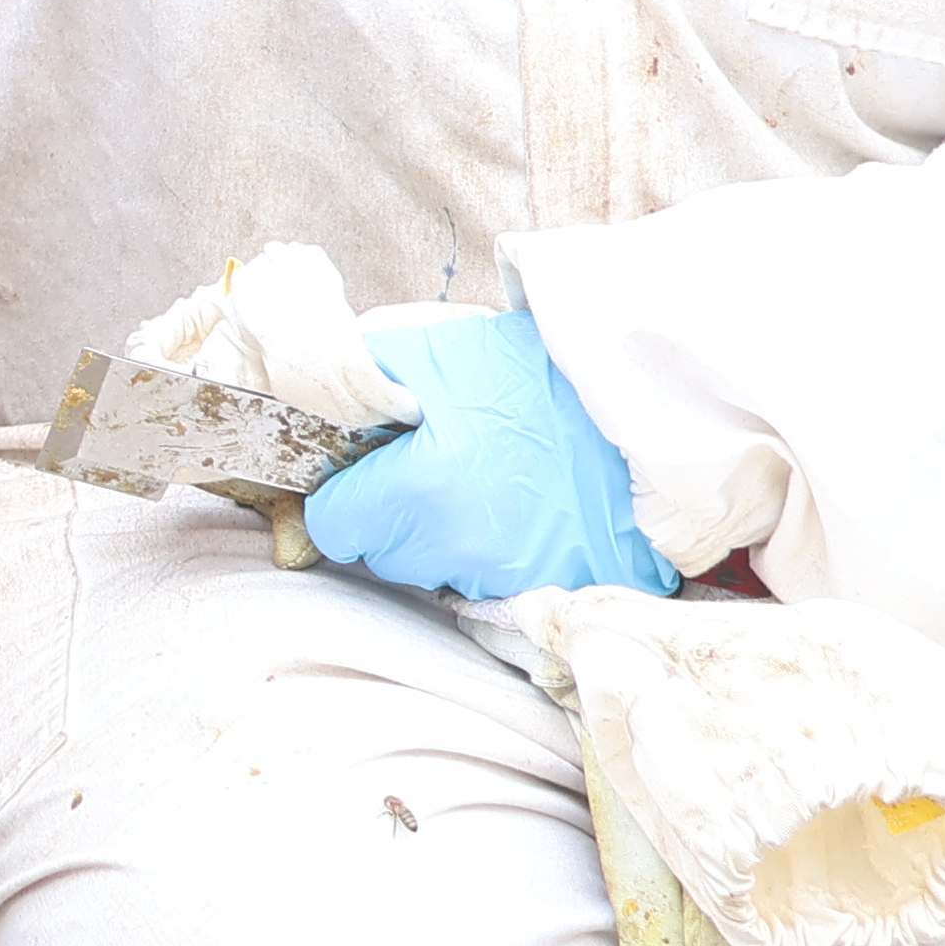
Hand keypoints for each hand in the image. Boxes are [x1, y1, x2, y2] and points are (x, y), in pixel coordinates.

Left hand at [298, 301, 674, 599]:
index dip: (345, 491)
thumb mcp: (430, 352)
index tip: (367, 469)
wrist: (643, 400)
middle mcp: (456, 552)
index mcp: (417, 495)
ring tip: (486, 481)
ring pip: (438, 573)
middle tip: (435, 464)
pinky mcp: (553, 594)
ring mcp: (509, 582)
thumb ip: (353, 380)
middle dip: (393, 516)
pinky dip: (499, 555)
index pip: (332, 525)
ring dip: (446, 539)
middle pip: (382, 555)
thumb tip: (301, 400)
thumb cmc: (534, 372)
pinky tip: (521, 510)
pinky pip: (495, 585)